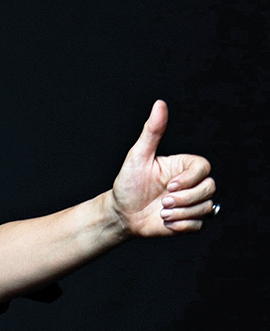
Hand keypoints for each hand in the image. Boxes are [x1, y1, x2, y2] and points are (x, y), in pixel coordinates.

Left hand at [111, 100, 215, 237]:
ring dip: (182, 213)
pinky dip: (182, 225)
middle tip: (163, 202)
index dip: (190, 179)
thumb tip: (159, 104)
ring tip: (161, 212)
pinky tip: (165, 222)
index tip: (169, 186)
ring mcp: (191, 203)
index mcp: (183, 166)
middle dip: (186, 198)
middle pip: (210, 188)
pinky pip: (199, 225)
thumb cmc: (128, 184)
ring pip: (206, 207)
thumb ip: (152, 131)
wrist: (121, 213)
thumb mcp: (138, 156)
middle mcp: (191, 183)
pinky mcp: (188, 221)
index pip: (204, 168)